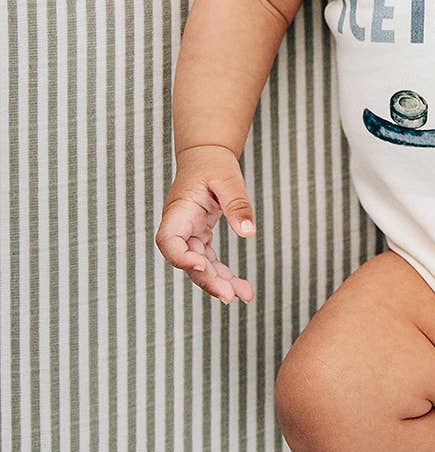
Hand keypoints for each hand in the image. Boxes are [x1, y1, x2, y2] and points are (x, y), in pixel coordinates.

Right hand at [156, 145, 256, 303]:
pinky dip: (224, 274)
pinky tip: (241, 287)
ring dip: (219, 282)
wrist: (207, 155)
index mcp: (179, 210)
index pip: (168, 240)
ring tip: (244, 295)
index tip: (202, 266)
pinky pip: (209, 260)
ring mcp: (188, 233)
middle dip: (207, 280)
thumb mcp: (228, 179)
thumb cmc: (213, 164)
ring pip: (200, 266)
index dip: (180, 257)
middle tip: (230, 296)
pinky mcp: (200, 236)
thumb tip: (248, 232)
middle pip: (186, 260)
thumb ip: (236, 204)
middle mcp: (179, 225)